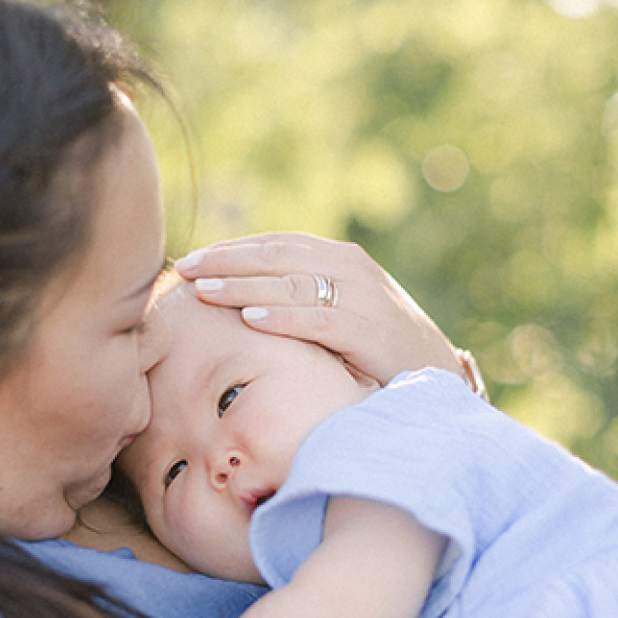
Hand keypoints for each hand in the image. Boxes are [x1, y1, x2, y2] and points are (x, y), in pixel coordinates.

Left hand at [176, 232, 459, 385]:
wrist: (432, 373)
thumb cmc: (373, 343)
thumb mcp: (334, 308)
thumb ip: (297, 293)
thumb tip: (233, 291)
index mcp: (339, 258)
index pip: (276, 244)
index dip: (231, 249)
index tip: (191, 259)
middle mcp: (351, 269)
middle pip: (277, 257)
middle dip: (226, 262)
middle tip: (184, 270)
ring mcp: (364, 298)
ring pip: (292, 284)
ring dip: (244, 286)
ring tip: (205, 291)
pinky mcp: (371, 332)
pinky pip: (321, 321)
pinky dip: (285, 318)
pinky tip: (251, 319)